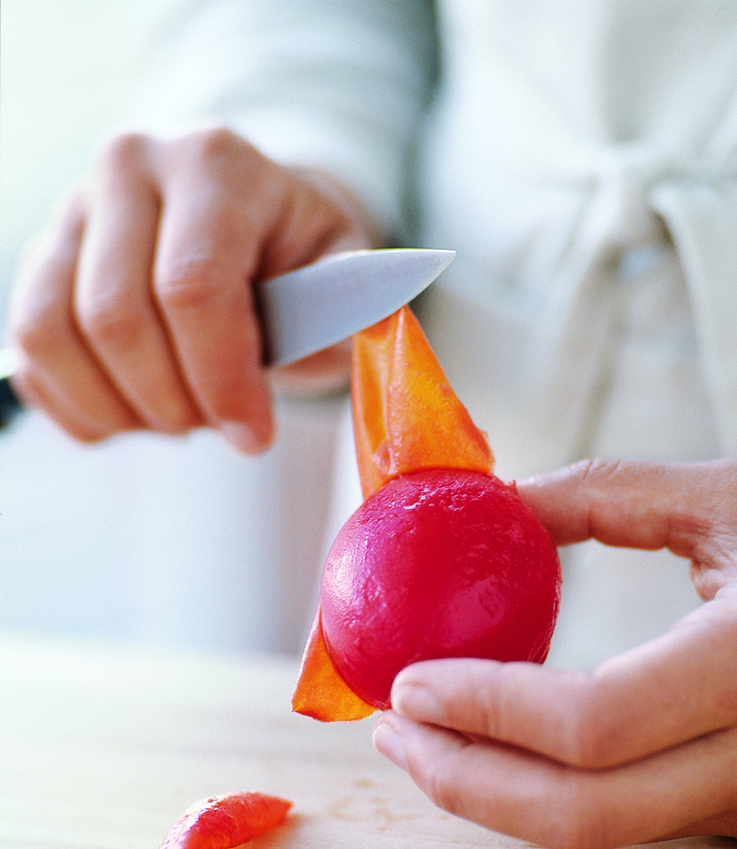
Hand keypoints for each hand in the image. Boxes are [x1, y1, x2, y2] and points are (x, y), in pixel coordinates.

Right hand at [7, 127, 375, 451]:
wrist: (246, 215)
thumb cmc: (296, 252)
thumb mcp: (342, 268)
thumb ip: (344, 309)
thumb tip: (333, 348)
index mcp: (212, 163)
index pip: (191, 286)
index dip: (220, 379)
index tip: (254, 435)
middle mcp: (128, 167)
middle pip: (115, 319)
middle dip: (172, 401)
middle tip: (218, 426)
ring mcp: (72, 211)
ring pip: (52, 336)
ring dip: (121, 409)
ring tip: (179, 418)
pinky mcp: (41, 259)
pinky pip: (28, 351)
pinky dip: (79, 406)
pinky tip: (134, 414)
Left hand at [372, 458, 736, 848]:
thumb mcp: (736, 501)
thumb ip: (613, 493)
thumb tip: (500, 498)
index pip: (596, 724)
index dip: (486, 712)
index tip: (408, 685)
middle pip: (582, 814)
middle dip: (463, 783)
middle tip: (393, 736)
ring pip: (601, 834)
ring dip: (494, 794)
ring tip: (426, 744)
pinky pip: (634, 820)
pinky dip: (551, 791)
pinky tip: (506, 749)